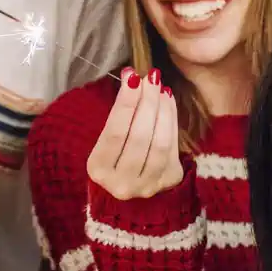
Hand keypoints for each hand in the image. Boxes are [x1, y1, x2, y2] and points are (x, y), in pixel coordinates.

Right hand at [86, 69, 183, 200]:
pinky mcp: (169, 181)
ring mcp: (148, 185)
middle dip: (147, 102)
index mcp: (98, 169)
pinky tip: (168, 101)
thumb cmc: (111, 157)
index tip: (132, 76)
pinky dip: (172, 120)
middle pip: (139, 136)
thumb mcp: (102, 143)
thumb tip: (130, 80)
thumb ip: (112, 119)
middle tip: (150, 77)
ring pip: (160, 142)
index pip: (114, 132)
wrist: (126, 194)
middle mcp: (122, 183)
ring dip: (162, 110)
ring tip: (160, 87)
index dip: (126, 103)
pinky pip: (173, 146)